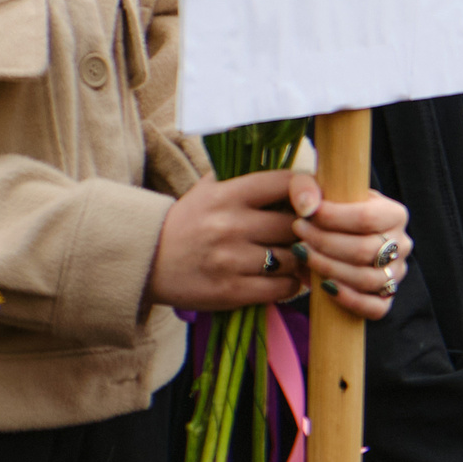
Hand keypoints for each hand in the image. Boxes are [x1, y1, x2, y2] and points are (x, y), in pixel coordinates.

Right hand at [148, 170, 409, 320]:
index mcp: (228, 194)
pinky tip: (287, 279)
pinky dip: (291, 285)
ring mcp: (230, 260)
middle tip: (312, 235)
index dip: (311, 189)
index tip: (317, 201)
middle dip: (308, 230)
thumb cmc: (189, 221)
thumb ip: (251, 180)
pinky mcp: (230, 291)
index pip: (285, 182)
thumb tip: (304, 170)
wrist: (146, 260)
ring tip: (300, 258)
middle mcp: (230, 225)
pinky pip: (281, 288)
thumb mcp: (211, 189)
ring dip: (303, 260)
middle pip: (295, 225)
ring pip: (294, 258)